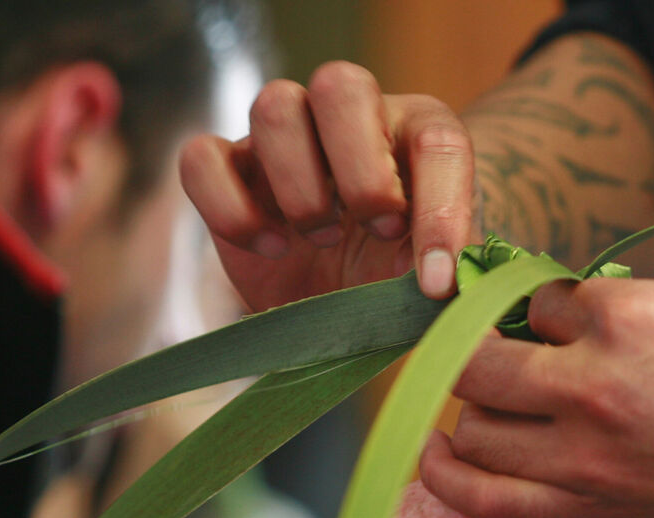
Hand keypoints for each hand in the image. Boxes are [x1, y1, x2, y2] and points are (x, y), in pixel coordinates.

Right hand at [180, 62, 475, 308]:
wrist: (345, 296)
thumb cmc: (396, 275)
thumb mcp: (431, 277)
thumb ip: (448, 276)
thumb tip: (451, 294)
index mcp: (417, 134)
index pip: (438, 143)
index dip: (441, 210)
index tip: (436, 279)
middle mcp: (350, 120)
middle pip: (342, 85)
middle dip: (361, 167)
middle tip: (375, 230)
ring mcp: (284, 139)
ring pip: (274, 105)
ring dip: (300, 183)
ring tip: (323, 237)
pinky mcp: (230, 171)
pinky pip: (202, 157)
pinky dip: (231, 206)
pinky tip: (273, 246)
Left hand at [421, 268, 653, 517]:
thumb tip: (620, 305)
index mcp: (631, 313)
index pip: (534, 299)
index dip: (540, 308)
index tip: (551, 321)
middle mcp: (593, 383)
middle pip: (474, 359)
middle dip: (472, 349)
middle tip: (488, 354)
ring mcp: (587, 457)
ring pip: (474, 427)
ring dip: (474, 410)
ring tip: (495, 405)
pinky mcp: (595, 513)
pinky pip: (487, 499)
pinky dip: (447, 476)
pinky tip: (434, 454)